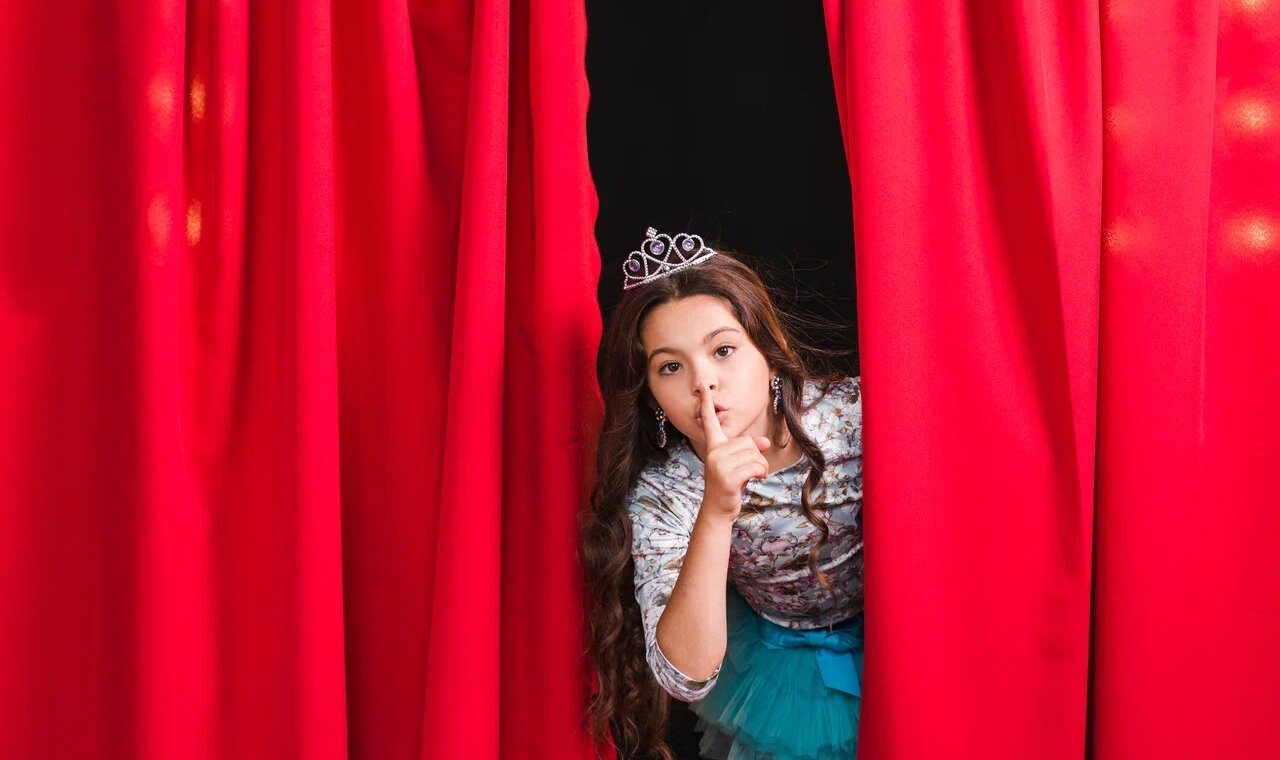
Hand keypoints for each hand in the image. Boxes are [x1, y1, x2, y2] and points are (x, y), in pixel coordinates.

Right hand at [698, 383, 770, 518]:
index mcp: (714, 446)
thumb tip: (765, 442)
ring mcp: (718, 464)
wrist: (718, 509)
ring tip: (753, 476)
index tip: (703, 388)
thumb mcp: (740, 464)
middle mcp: (714, 452)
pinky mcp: (727, 476)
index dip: (706, 405)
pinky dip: (761, 473)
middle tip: (751, 470)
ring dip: (761, 467)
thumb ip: (751, 450)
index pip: (710, 422)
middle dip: (757, 457)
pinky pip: (755, 466)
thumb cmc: (729, 485)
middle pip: (748, 442)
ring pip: (754, 454)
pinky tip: (755, 480)